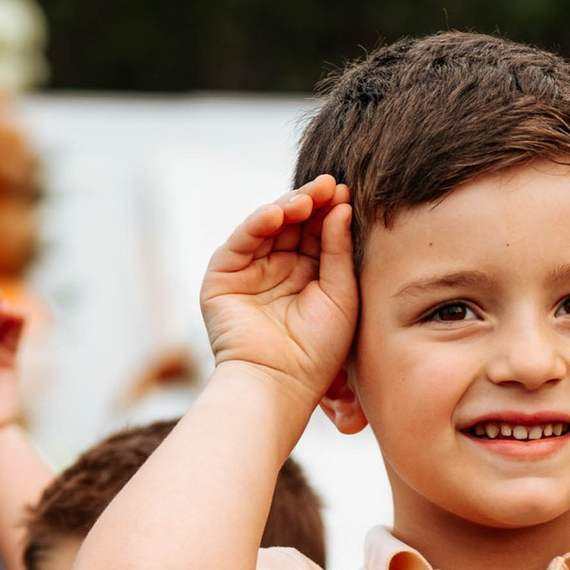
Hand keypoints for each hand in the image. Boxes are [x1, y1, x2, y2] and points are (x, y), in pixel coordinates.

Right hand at [200, 180, 357, 410]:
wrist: (279, 384)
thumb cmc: (317, 352)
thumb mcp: (341, 295)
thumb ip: (339, 250)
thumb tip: (341, 205)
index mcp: (308, 276)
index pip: (317, 232)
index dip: (329, 211)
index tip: (346, 191)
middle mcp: (278, 270)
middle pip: (293, 223)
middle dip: (311, 202)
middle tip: (329, 184)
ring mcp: (250, 271)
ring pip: (267, 226)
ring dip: (287, 207)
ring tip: (307, 198)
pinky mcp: (223, 276)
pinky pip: (241, 241)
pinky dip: (257, 223)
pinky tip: (278, 213)